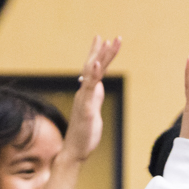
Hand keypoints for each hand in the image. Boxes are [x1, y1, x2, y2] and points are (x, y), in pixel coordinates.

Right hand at [61, 35, 121, 165]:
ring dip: (101, 58)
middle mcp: (84, 93)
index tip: (102, 39)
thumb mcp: (93, 110)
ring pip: (92, 74)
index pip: (94, 70)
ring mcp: (84, 99)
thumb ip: (95, 97)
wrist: (74, 150)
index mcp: (88, 93)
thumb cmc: (84, 133)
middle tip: (114, 37)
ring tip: (108, 43)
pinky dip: (93, 75)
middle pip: (93, 67)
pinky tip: (97, 64)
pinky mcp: (85, 108)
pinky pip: (89, 89)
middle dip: (103, 51)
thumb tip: (98, 87)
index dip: (98, 54)